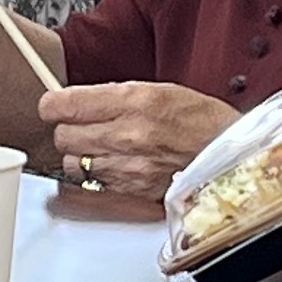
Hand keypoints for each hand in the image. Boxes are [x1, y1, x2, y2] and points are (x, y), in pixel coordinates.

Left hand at [38, 81, 234, 195]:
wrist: (230, 156)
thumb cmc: (201, 121)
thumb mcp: (160, 90)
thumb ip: (115, 96)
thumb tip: (76, 100)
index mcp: (136, 101)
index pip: (66, 104)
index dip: (52, 105)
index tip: (51, 105)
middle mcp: (129, 134)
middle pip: (64, 136)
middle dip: (68, 129)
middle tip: (80, 126)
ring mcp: (129, 166)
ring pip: (73, 163)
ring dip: (80, 155)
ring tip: (100, 147)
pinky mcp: (132, 190)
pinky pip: (94, 183)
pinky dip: (96, 175)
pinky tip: (113, 165)